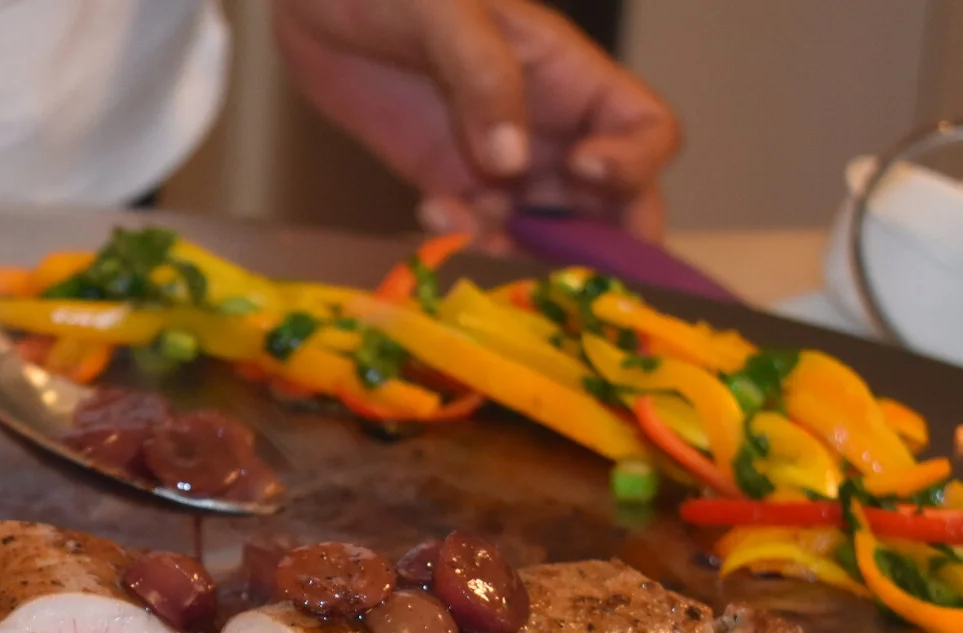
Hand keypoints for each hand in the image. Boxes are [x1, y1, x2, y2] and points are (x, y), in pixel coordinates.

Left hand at [273, 0, 681, 240]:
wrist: (317, 0)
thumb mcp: (446, 10)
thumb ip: (483, 78)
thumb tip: (511, 161)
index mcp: (571, 76)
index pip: (646, 129)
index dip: (635, 162)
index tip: (585, 172)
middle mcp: (548, 127)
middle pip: (610, 200)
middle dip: (600, 243)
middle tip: (568, 274)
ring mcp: (497, 161)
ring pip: (542, 230)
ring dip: (520, 252)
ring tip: (471, 234)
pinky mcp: (446, 183)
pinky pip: (475, 231)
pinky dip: (462, 240)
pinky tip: (430, 216)